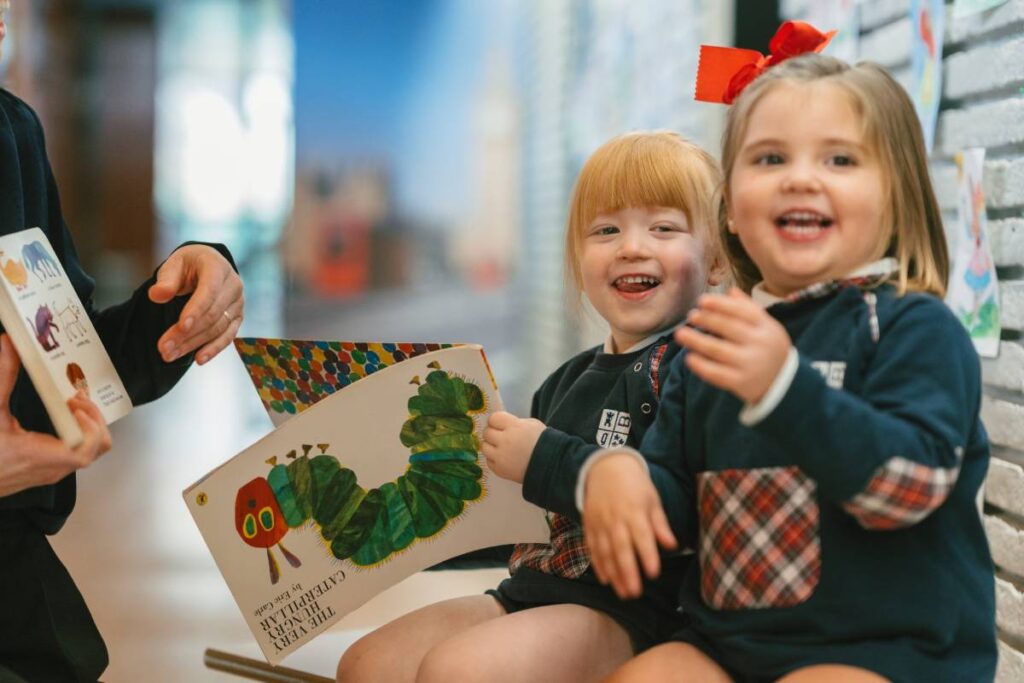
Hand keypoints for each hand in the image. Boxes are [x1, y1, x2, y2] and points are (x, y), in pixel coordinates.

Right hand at [0, 335, 112, 496]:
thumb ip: (3, 378)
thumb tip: (9, 345)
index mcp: (37, 456)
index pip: (83, 451)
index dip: (90, 427)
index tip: (74, 404)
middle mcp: (50, 467)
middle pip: (96, 448)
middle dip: (94, 418)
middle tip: (76, 398)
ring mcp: (52, 471)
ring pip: (90, 452)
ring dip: (88, 425)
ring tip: (71, 404)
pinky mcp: (49, 470)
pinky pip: (78, 453)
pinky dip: (80, 433)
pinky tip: (63, 416)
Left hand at [149, 245, 243, 364]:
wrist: (207, 266)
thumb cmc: (189, 265)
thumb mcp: (174, 264)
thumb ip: (167, 280)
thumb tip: (157, 295)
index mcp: (218, 268)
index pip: (209, 291)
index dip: (196, 310)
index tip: (181, 326)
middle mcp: (233, 286)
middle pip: (212, 314)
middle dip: (187, 333)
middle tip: (163, 348)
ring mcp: (238, 303)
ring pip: (217, 328)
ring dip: (194, 344)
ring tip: (170, 354)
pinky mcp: (237, 318)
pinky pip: (227, 336)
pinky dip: (213, 349)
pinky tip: (199, 359)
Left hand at [480, 411, 545, 482]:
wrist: (551, 466)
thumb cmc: (543, 442)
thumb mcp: (532, 424)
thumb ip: (515, 423)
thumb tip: (501, 424)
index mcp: (514, 427)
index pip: (493, 418)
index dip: (496, 421)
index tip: (500, 424)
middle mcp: (505, 441)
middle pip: (486, 432)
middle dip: (492, 433)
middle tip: (500, 436)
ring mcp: (500, 457)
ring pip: (484, 447)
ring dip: (491, 446)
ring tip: (500, 448)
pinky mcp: (499, 470)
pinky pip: (488, 461)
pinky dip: (494, 459)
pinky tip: (503, 458)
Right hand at [582, 453, 675, 598]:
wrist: (604, 468)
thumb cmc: (635, 485)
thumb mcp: (652, 500)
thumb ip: (660, 525)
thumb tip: (673, 545)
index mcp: (634, 512)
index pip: (642, 537)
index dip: (647, 555)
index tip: (653, 574)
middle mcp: (615, 519)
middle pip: (621, 549)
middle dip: (628, 572)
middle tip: (635, 593)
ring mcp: (600, 523)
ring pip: (605, 552)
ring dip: (613, 574)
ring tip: (622, 592)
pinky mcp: (589, 526)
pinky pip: (592, 547)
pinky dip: (597, 564)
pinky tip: (605, 579)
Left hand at [675, 288, 791, 403]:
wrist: (784, 384)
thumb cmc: (769, 349)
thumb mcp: (767, 327)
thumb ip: (749, 309)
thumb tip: (730, 291)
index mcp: (766, 327)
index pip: (742, 311)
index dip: (720, 305)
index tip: (701, 301)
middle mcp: (760, 344)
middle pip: (728, 328)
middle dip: (707, 320)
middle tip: (690, 315)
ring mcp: (750, 364)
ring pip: (717, 350)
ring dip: (696, 340)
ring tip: (680, 333)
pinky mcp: (740, 383)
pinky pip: (716, 373)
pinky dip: (701, 365)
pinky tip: (689, 358)